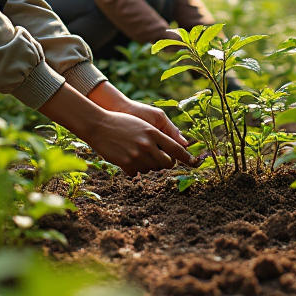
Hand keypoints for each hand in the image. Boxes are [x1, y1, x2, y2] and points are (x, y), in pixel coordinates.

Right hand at [38, 83, 190, 175]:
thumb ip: (162, 135)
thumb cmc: (124, 122)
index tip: (196, 164)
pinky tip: (129, 157)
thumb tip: (179, 148)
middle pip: (166, 164)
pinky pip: (138, 173)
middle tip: (161, 158)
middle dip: (166, 163)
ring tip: (139, 152)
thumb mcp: (145, 124)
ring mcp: (136, 156)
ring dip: (149, 164)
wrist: (99, 125)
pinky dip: (136, 168)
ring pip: (152, 169)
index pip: (176, 149)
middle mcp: (147, 145)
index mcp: (154, 133)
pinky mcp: (125, 164)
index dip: (188, 159)